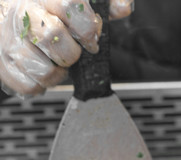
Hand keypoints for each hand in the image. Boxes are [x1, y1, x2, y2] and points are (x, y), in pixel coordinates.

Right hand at [0, 0, 132, 96]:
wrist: (8, 16)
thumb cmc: (48, 12)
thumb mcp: (77, 2)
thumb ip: (105, 4)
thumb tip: (123, 7)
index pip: (68, 4)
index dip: (87, 27)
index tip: (91, 39)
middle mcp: (21, 13)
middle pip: (52, 36)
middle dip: (72, 53)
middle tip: (73, 53)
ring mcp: (7, 39)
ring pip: (42, 69)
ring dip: (58, 73)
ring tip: (57, 63)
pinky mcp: (2, 64)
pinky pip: (28, 86)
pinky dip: (42, 86)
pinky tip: (43, 71)